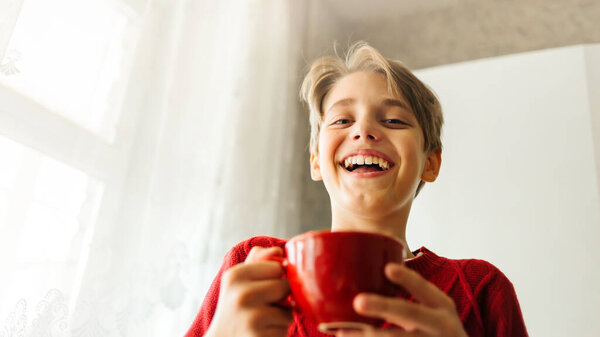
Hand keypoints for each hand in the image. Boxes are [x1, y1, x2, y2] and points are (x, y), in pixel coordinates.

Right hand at [205, 246, 292, 336]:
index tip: (262, 287)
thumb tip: (278, 250)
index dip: (275, 277)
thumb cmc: (236, 305)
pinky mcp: (258, 336)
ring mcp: (250, 317)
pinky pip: (285, 329)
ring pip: (289, 310)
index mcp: (236, 275)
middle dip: (282, 297)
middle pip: (285, 286)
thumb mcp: (240, 279)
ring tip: (262, 319)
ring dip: (282, 317)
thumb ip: (259, 260)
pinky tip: (262, 331)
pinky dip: (278, 331)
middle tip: (264, 305)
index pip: (277, 266)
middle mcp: (241, 294)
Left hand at [337, 263, 467, 336]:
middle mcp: (441, 326)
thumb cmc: (437, 331)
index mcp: (442, 307)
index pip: (424, 289)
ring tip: (341, 332)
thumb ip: (409, 299)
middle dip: (383, 307)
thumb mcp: (434, 312)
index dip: (407, 278)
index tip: (388, 268)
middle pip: (409, 313)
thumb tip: (371, 276)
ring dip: (366, 336)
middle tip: (358, 301)